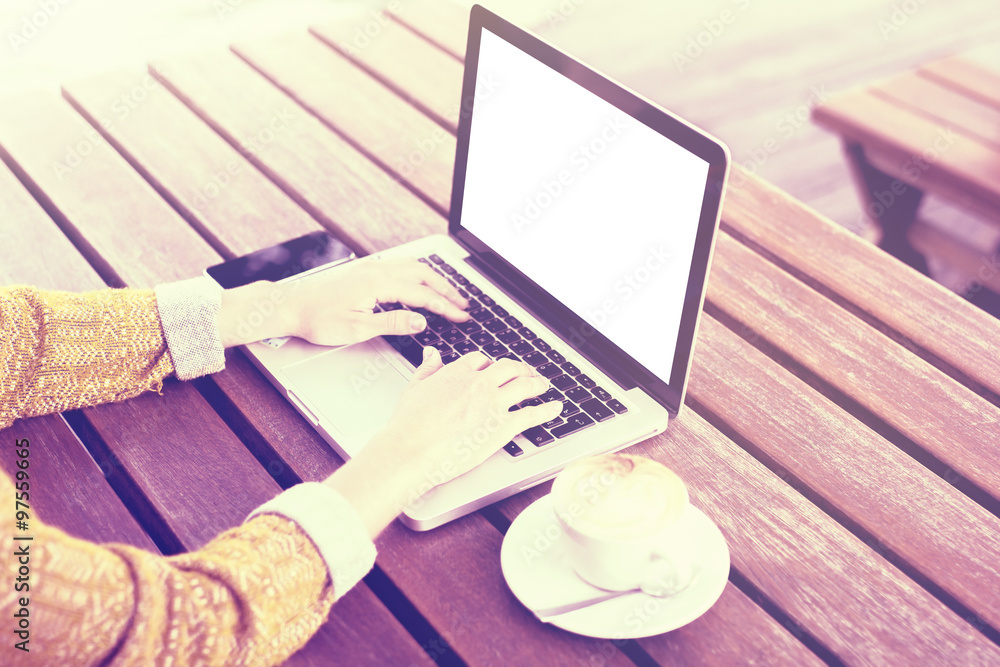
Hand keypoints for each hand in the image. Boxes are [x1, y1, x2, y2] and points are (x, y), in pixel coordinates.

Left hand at [218, 258, 468, 346]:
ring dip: (434, 280)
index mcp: (378, 284)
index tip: (461, 316)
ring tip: (449, 293)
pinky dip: (418, 274)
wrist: (290, 306)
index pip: (422, 295)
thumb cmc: (318, 319)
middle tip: (464, 304)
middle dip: (447, 290)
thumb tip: (421, 321)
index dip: (445, 306)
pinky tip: (420, 284)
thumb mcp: (357, 328)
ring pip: (413, 267)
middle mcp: (377, 270)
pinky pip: (400, 267)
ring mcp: (371, 268)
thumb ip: (393, 323)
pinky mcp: (364, 271)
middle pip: (423, 275)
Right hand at [325, 348, 561, 535]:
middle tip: (526, 372)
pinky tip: (555, 408)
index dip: (490, 365)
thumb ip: (427, 368)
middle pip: (508, 368)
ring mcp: (494, 403)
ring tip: (543, 385)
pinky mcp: (503, 426)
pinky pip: (532, 414)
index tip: (494, 370)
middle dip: (520, 369)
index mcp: (457, 373)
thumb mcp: (414, 388)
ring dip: (537, 383)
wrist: (412, 448)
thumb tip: (432, 353)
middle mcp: (479, 384)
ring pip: (524, 385)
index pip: (481, 361)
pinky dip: (548, 410)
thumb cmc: (408, 424)